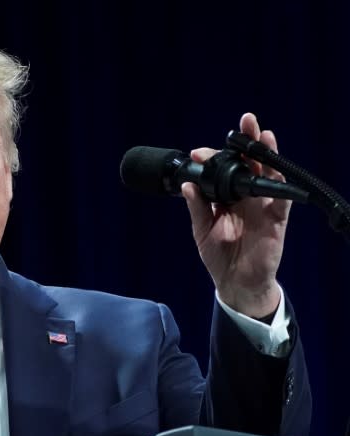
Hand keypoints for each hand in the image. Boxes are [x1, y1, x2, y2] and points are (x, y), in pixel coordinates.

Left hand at [182, 113, 288, 317]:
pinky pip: (280, 200)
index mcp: (226, 196)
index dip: (213, 158)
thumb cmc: (219, 255)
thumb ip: (197, 207)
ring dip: (266, 154)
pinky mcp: (276, 220)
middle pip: (249, 163)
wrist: (235, 282)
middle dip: (247, 141)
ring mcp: (262, 205)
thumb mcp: (201, 230)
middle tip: (245, 121)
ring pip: (267, 174)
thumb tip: (187, 185)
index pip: (222, 169)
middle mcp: (245, 196)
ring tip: (263, 135)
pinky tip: (274, 173)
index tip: (197, 153)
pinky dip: (279, 186)